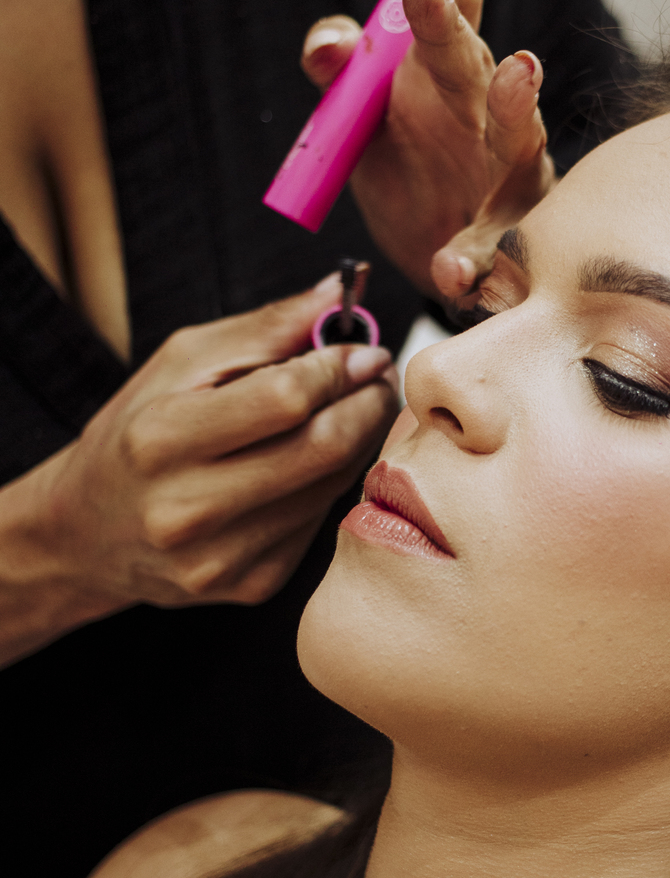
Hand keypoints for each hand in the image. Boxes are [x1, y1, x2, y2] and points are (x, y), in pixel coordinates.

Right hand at [0, 276, 397, 665]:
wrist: (86, 535)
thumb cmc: (136, 433)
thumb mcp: (180, 364)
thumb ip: (265, 328)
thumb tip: (340, 292)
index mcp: (160, 439)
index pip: (285, 398)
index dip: (338, 367)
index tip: (363, 349)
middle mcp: (187, 508)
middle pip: (322, 447)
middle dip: (367, 403)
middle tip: (376, 379)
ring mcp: (221, 558)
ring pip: (331, 486)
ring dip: (359, 441)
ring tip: (353, 412)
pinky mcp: (250, 585)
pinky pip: (320, 522)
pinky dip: (330, 483)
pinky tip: (315, 463)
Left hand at [301, 0, 554, 302]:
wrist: (439, 255)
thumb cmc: (413, 168)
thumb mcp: (364, 118)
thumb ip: (342, 74)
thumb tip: (329, 45)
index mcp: (450, 68)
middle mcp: (487, 107)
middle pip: (473, 50)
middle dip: (447, 17)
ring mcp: (510, 170)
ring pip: (520, 132)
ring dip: (515, 102)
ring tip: (518, 72)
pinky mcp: (511, 236)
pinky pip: (497, 245)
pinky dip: (474, 258)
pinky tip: (450, 271)